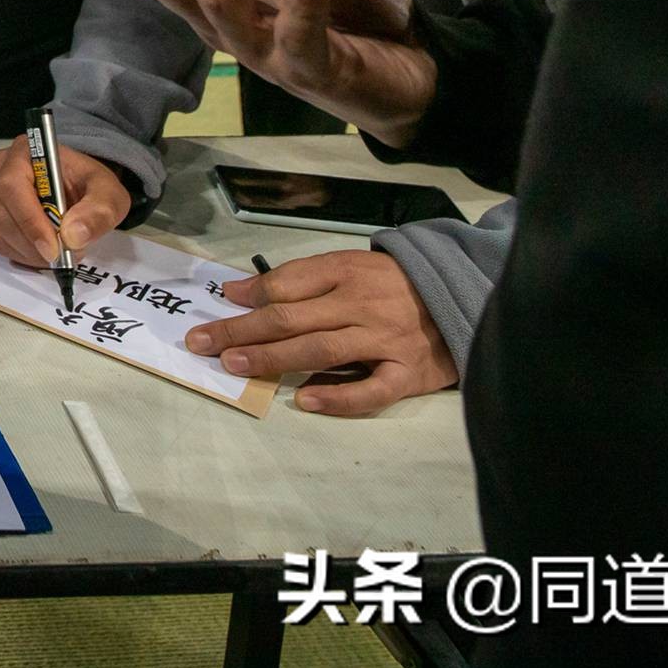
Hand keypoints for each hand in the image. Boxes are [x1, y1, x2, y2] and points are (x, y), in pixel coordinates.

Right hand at [0, 136, 131, 268]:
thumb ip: (98, 212)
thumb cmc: (92, 187)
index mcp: (25, 152)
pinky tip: (45, 253)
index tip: (53, 248)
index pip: (13, 185)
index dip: (29, 219)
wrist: (83, 192)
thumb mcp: (108, 194)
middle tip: (62, 257)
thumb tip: (74, 236)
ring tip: (60, 254)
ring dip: (29, 251)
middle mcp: (0, 169)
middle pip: (1, 211)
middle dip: (31, 240)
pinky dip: (23, 255)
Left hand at [185, 248, 458, 415]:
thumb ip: (295, 279)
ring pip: (322, 350)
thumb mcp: (346, 268)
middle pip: (293, 319)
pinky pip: (372, 390)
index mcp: (346, 273)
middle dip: (244, 332)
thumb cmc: (392, 286)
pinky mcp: (409, 374)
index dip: (248, 298)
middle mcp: (362, 306)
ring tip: (237, 366)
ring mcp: (386, 341)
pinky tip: (306, 400)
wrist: (463, 299)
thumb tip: (237, 292)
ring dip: (275, 358)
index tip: (216, 308)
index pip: (287, 285)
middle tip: (203, 344)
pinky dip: (339, 396)